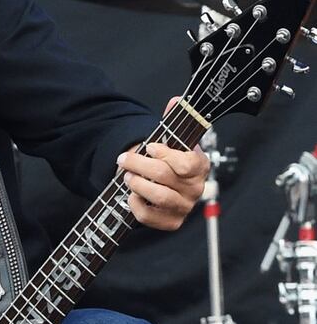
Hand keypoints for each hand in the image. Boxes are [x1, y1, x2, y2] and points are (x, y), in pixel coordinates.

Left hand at [116, 97, 209, 230]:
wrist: (164, 187)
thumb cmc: (168, 162)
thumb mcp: (171, 141)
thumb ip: (173, 122)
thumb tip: (176, 101)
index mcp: (200, 166)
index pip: (188, 163)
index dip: (165, 154)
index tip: (150, 147)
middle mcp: (196, 188)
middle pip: (166, 177)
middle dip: (140, 165)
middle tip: (124, 160)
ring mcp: (185, 207)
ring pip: (160, 197)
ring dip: (138, 184)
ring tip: (127, 177)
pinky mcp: (171, 222)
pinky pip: (150, 216)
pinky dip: (136, 204)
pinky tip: (132, 195)